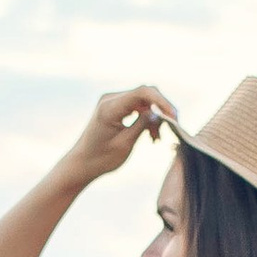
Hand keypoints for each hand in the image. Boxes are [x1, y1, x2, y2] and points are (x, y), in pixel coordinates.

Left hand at [63, 84, 177, 186]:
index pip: (143, 92)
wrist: (81, 164)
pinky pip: (137, 106)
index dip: (162, 102)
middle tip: (172, 127)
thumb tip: (160, 113)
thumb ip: (143, 124)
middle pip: (145, 93)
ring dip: (155, 116)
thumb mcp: (126, 143)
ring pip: (143, 100)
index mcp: (110, 107)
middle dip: (161, 109)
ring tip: (157, 138)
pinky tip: (151, 135)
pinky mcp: (115, 107)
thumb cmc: (101, 158)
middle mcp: (110, 99)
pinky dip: (146, 118)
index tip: (174, 118)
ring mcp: (112, 101)